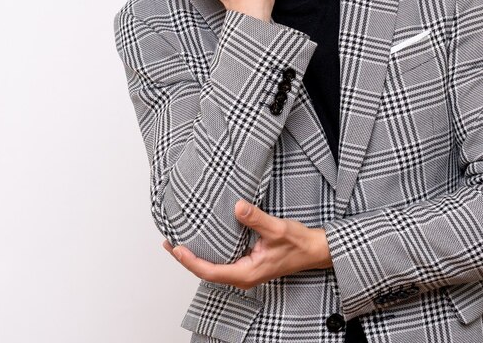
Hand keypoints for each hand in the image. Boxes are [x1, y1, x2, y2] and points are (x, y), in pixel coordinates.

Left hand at [162, 199, 332, 289]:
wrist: (315, 250)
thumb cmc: (298, 243)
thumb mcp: (277, 229)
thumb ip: (256, 219)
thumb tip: (237, 207)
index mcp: (247, 273)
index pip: (210, 271)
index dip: (190, 261)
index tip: (176, 248)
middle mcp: (243, 276)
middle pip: (206, 272)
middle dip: (186, 259)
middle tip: (168, 243)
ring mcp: (245, 271)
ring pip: (213, 268)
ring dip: (195, 257)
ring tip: (178, 243)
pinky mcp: (247, 264)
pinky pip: (222, 262)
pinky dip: (208, 253)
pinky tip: (202, 242)